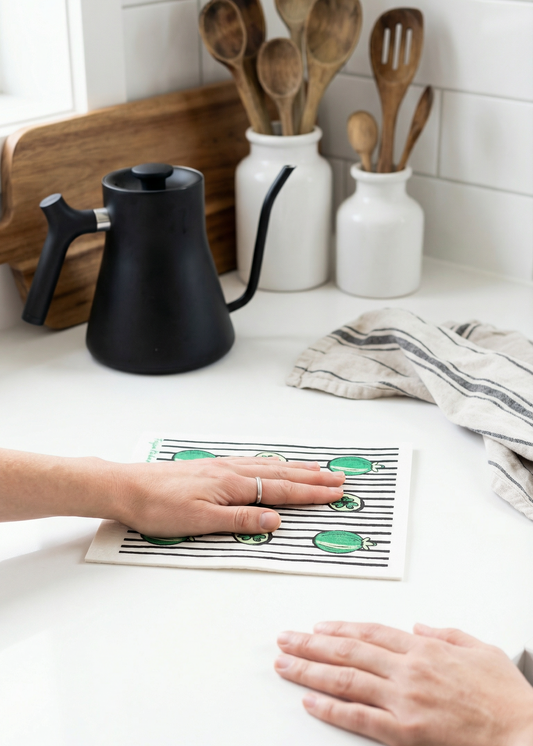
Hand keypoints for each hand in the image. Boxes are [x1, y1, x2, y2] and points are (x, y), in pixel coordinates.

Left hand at [113, 455, 344, 535]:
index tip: (334, 492)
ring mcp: (221, 467)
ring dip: (296, 468)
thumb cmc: (158, 507)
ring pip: (267, 466)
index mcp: (232, 484)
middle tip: (338, 478)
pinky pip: (252, 463)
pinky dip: (272, 464)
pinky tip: (273, 464)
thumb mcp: (200, 522)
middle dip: (312, 477)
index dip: (310, 493)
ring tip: (316, 469)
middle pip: (280, 473)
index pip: (281, 489)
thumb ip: (240, 521)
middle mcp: (231, 471)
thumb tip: (275, 521)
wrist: (127, 488)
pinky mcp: (211, 467)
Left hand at [275, 621, 532, 745]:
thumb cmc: (504, 696)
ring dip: (310, 670)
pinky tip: (309, 702)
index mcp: (424, 648)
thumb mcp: (480, 648)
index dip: (339, 628)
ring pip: (345, 679)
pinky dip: (330, 709)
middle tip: (285, 639)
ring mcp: (403, 699)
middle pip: (348, 651)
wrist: (521, 733)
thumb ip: (446, 634)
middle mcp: (408, 669)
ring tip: (285, 664)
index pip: (370, 632)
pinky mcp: (404, 730)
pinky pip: (358, 717)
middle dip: (311, 644)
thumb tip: (419, 626)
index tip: (317, 626)